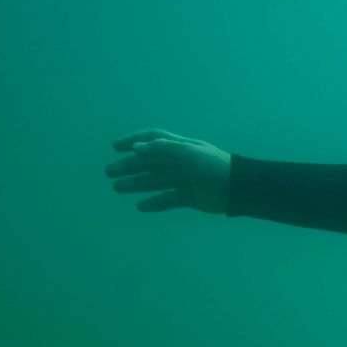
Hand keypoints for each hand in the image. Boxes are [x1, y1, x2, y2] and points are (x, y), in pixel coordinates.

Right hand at [105, 129, 230, 213]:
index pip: (153, 140)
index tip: (115, 147)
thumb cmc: (213, 166)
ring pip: (155, 181)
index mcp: (180, 147)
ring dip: (136, 184)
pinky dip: (154, 203)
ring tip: (117, 188)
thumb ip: (162, 149)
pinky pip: (168, 199)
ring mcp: (184, 180)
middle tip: (109, 172)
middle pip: (150, 163)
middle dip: (129, 166)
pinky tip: (141, 207)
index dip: (134, 141)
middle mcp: (180, 162)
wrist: (237, 188)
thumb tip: (137, 147)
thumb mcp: (188, 153)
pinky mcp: (189, 197)